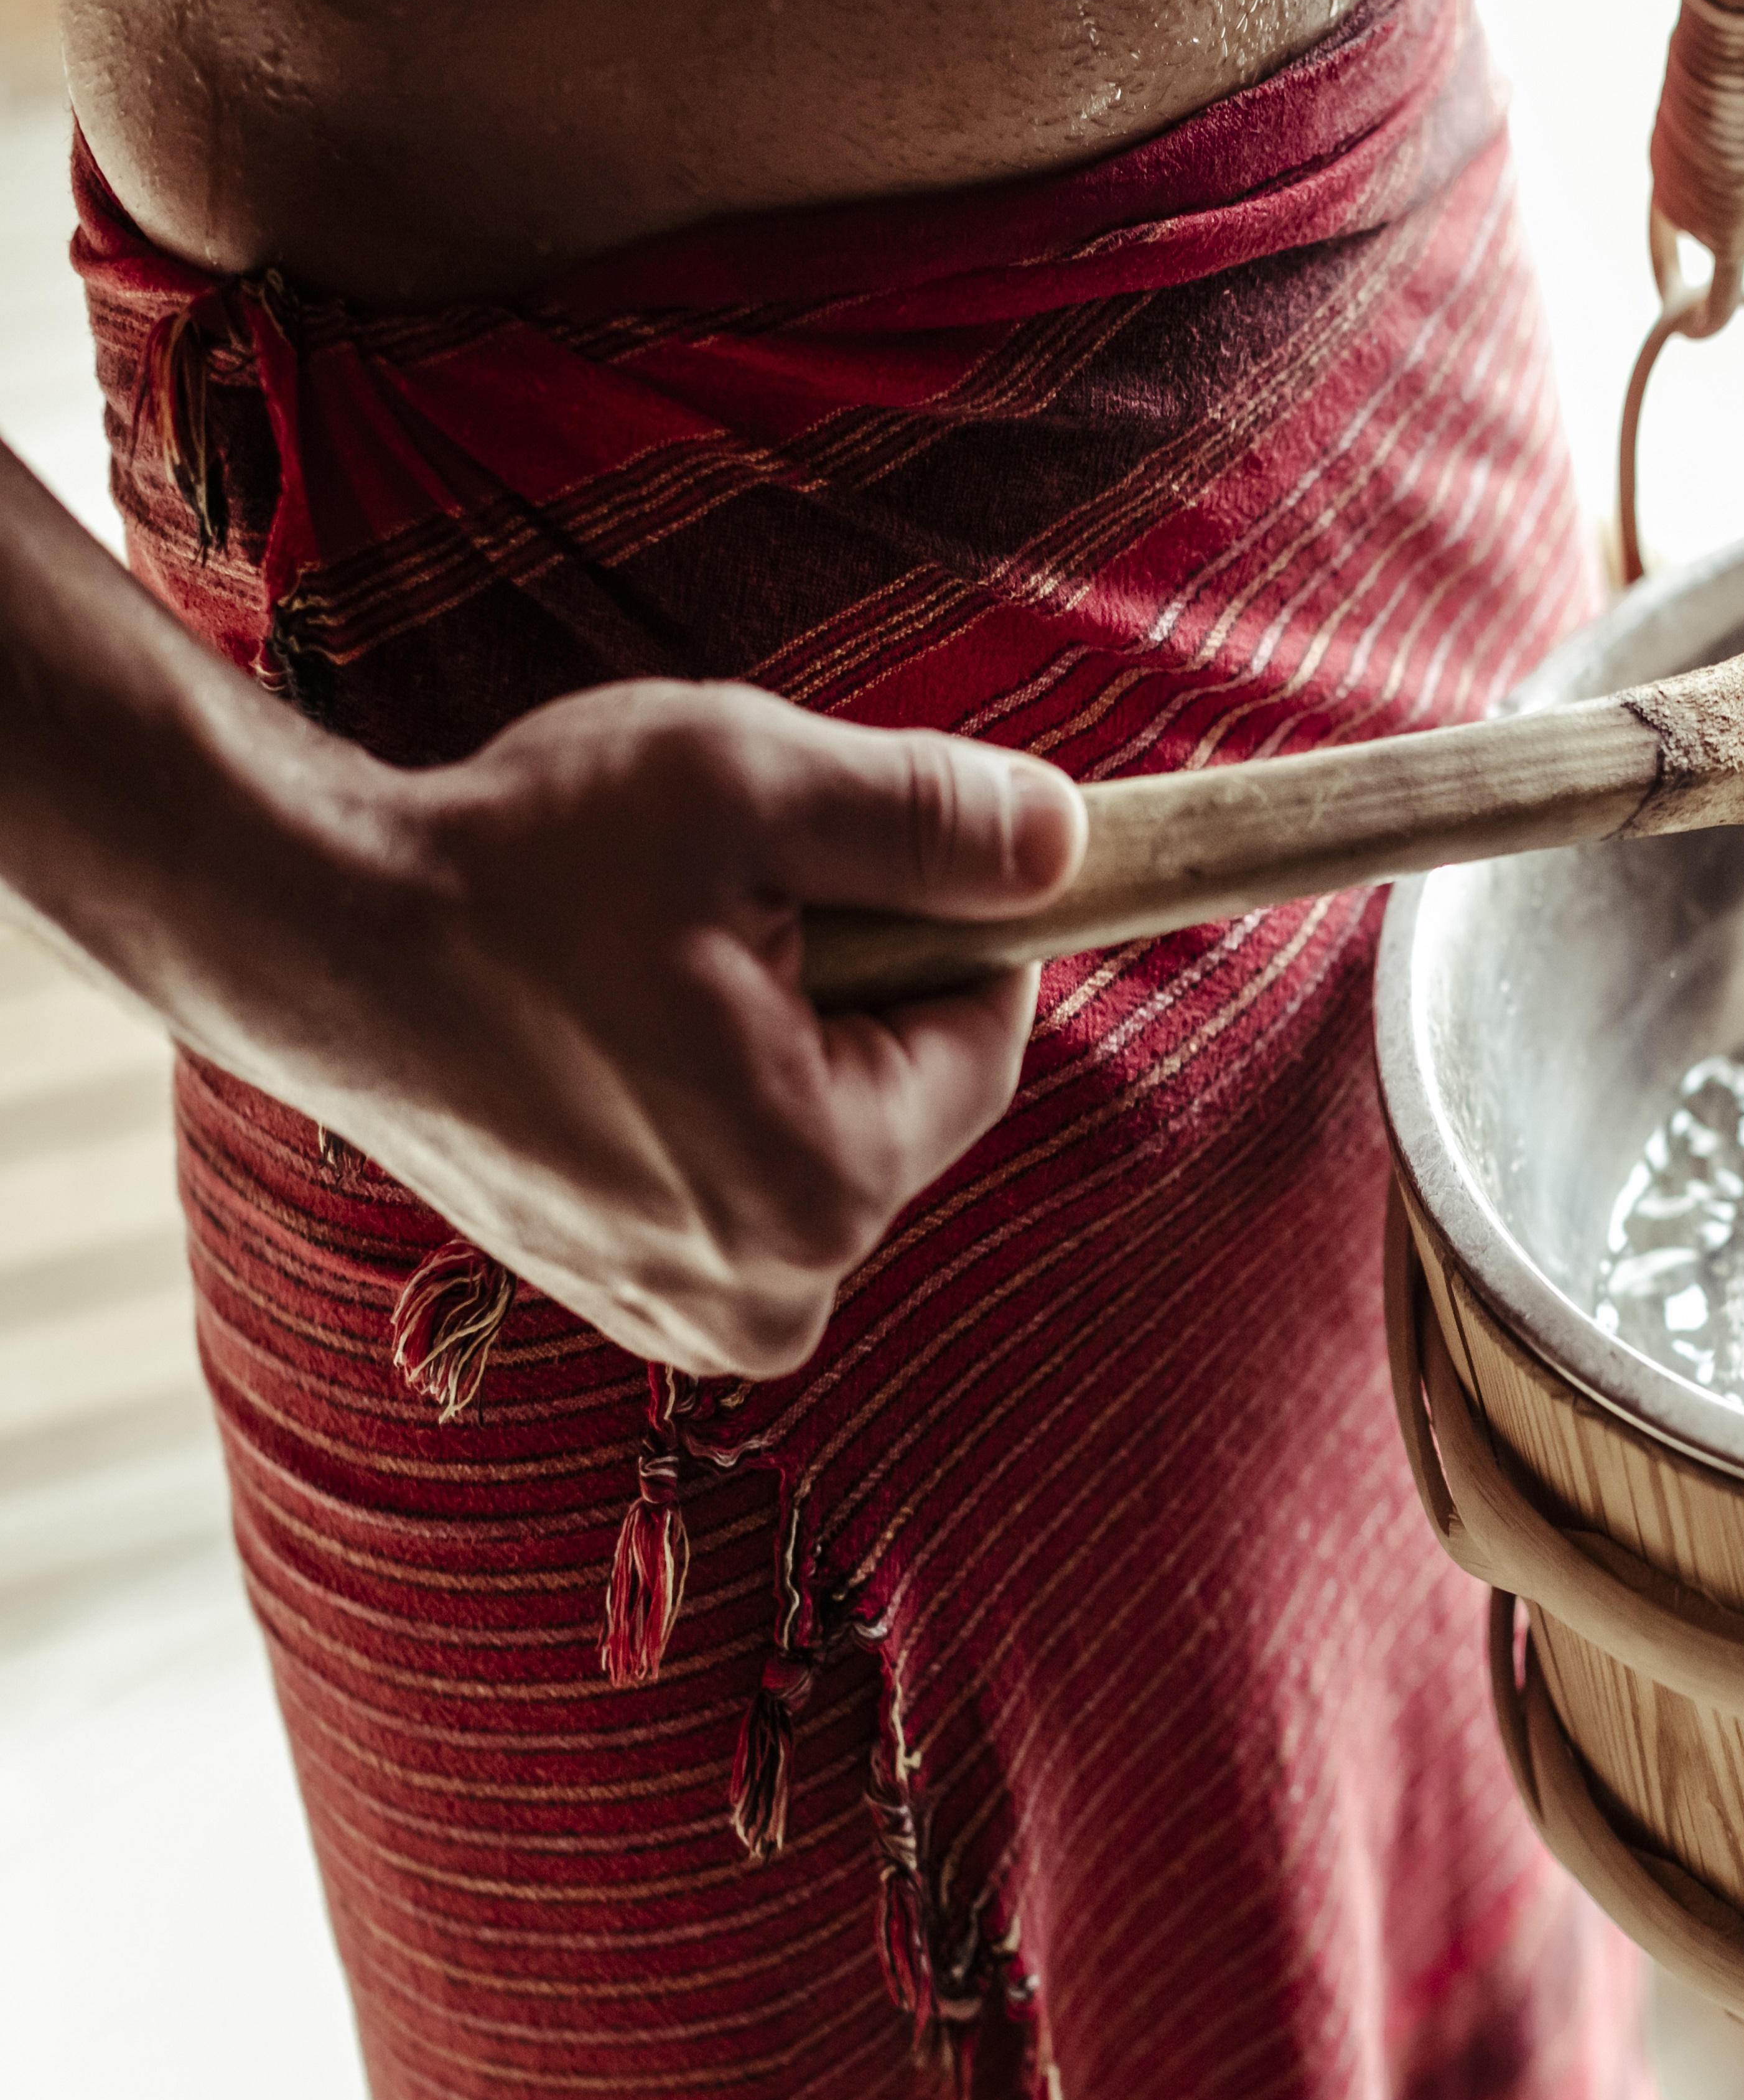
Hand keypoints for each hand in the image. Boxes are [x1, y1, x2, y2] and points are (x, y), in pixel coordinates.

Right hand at [216, 680, 1082, 1377]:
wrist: (311, 934)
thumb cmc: (514, 859)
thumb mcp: (745, 786)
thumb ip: (933, 819)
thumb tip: (1075, 843)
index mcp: (822, 1186)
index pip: (986, 1036)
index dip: (951, 924)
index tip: (871, 850)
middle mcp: (770, 1294)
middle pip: (905, 1095)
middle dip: (855, 988)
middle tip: (724, 906)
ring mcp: (690, 1313)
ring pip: (826, 1135)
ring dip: (781, 1039)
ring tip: (649, 967)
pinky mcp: (632, 1298)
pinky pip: (744, 1179)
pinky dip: (715, 1097)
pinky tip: (616, 1029)